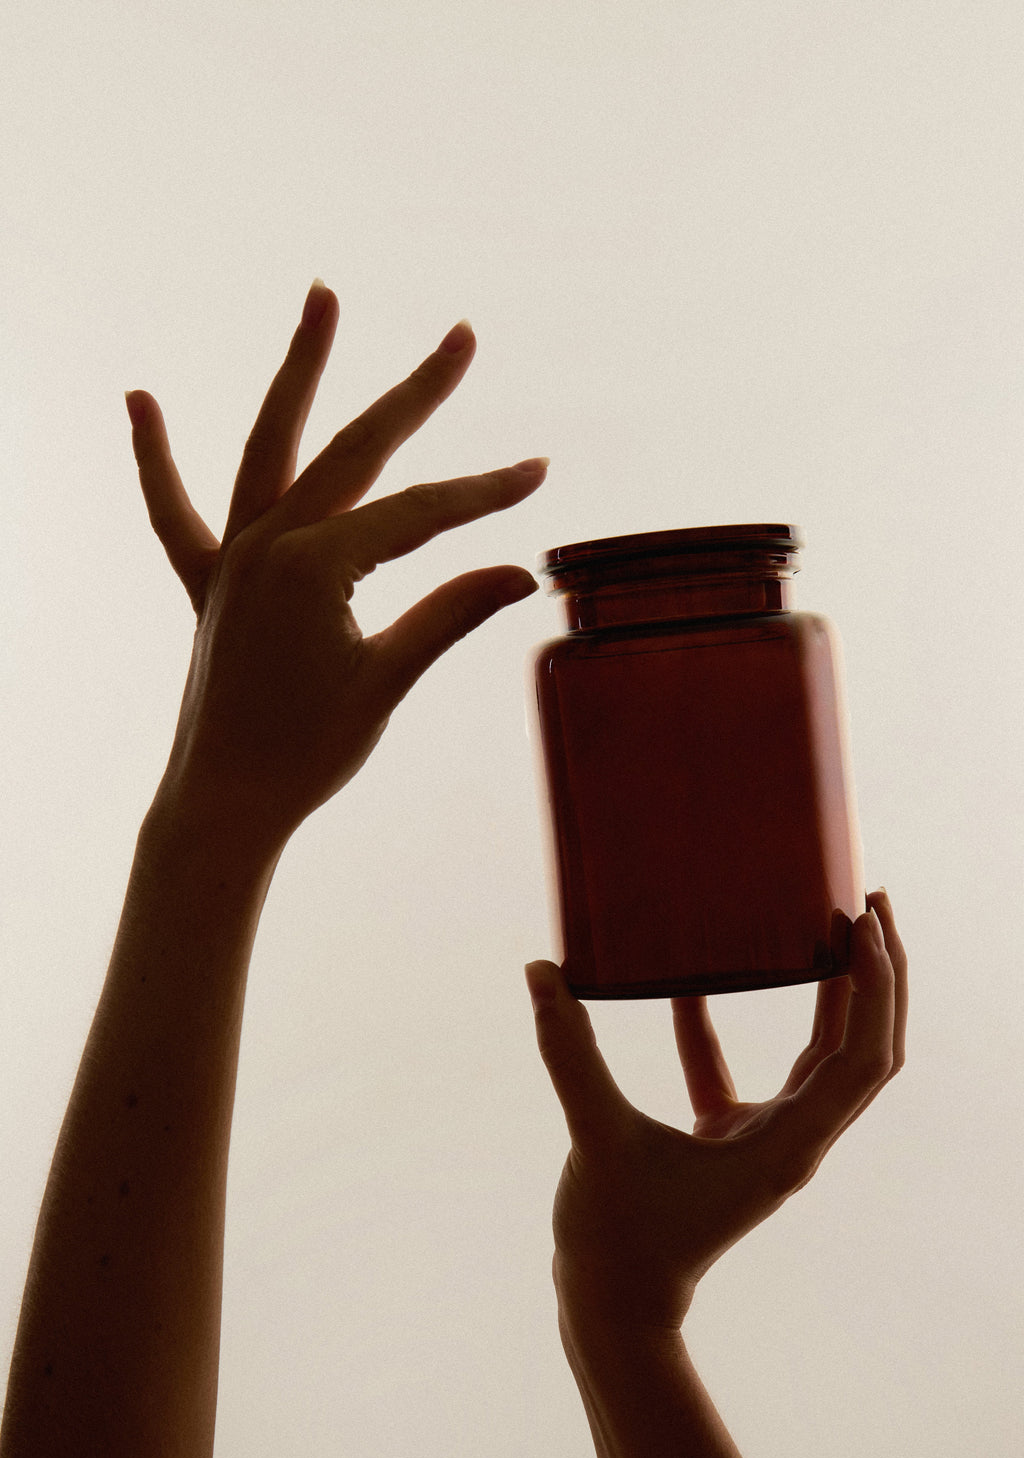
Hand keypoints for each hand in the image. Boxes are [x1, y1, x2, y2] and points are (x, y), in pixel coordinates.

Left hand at [126, 282, 546, 858]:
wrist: (225, 804)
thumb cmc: (308, 751)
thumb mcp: (388, 679)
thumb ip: (451, 614)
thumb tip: (522, 574)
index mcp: (315, 567)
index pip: (418, 512)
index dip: (483, 493)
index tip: (539, 473)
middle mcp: (267, 545)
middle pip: (355, 450)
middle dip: (414, 393)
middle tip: (461, 337)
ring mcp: (232, 560)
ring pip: (270, 448)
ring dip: (299, 372)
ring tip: (324, 299)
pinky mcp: (207, 585)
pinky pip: (177, 512)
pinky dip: (157, 459)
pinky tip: (141, 400)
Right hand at [525, 891, 906, 1331]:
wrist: (613, 1308)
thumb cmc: (615, 1239)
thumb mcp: (596, 1136)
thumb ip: (570, 1054)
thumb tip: (541, 972)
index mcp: (784, 1145)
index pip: (860, 1057)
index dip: (873, 988)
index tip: (864, 923)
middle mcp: (795, 1141)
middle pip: (869, 1051)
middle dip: (882, 977)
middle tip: (873, 901)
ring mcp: (769, 1140)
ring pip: (828, 1058)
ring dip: (839, 995)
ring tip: (835, 923)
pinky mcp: (733, 1141)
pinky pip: (755, 1073)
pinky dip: (734, 1028)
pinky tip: (690, 985)